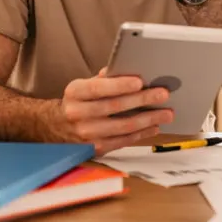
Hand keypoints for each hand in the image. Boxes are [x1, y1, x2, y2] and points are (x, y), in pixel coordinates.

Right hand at [61, 68, 175, 154]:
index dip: (120, 85)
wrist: (55, 127)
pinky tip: (154, 126)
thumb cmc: (78, 102)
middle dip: (142, 100)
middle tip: (163, 94)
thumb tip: (129, 72)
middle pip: (115, 107)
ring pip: (123, 127)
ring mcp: (86, 135)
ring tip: (166, 113)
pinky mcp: (95, 149)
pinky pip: (123, 141)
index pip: (98, 88)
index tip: (140, 81)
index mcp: (75, 93)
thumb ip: (104, 79)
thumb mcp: (83, 86)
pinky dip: (141, 134)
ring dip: (148, 119)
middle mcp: (78, 114)